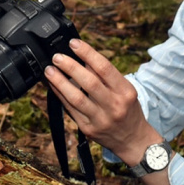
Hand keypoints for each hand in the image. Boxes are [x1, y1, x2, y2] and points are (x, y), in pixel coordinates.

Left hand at [43, 38, 161, 164]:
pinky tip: (53, 86)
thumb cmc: (129, 111)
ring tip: (50, 70)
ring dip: (60, 82)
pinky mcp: (88, 129)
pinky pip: (71, 110)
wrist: (133, 140)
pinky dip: (60, 96)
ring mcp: (100, 119)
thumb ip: (107, 77)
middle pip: (89, 82)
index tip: (74, 43)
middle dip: (70, 67)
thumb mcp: (126, 91)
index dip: (87, 53)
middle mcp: (114, 105)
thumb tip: (83, 58)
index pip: (105, 68)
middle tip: (57, 56)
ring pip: (76, 98)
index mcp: (125, 92)